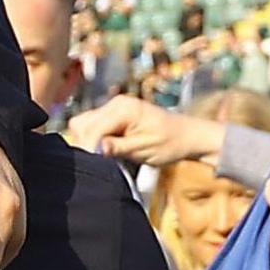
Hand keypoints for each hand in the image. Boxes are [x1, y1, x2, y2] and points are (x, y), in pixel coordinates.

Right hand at [61, 93, 220, 168]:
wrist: (187, 136)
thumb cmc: (170, 143)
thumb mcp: (144, 149)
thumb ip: (116, 148)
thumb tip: (93, 150)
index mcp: (124, 109)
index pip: (92, 128)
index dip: (89, 148)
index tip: (92, 166)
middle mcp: (116, 103)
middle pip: (82, 124)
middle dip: (86, 143)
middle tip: (100, 161)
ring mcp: (113, 107)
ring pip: (83, 125)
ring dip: (89, 141)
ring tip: (105, 155)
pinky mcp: (113, 115)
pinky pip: (92, 126)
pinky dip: (94, 139)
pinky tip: (107, 149)